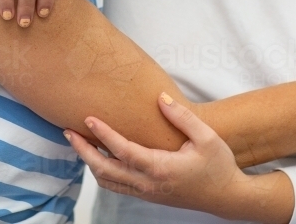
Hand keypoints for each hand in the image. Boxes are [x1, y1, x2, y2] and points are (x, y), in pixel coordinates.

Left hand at [65, 93, 291, 221]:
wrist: (227, 197)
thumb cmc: (219, 166)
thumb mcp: (207, 137)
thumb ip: (182, 117)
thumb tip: (160, 99)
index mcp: (161, 168)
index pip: (123, 150)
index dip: (103, 134)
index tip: (88, 118)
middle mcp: (149, 183)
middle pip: (105, 169)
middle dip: (83, 150)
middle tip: (68, 131)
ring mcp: (147, 192)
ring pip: (108, 181)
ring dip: (90, 162)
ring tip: (78, 142)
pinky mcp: (148, 195)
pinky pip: (117, 186)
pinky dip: (102, 172)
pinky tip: (99, 157)